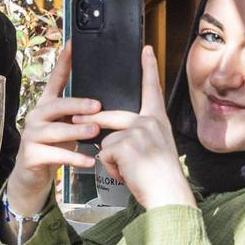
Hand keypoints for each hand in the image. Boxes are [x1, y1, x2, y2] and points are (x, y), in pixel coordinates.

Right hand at [5, 44, 101, 212]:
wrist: (32, 177)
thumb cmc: (54, 148)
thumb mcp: (65, 127)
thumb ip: (78, 114)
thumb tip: (104, 103)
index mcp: (47, 105)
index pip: (56, 79)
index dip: (65, 61)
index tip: (74, 44)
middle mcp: (36, 116)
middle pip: (57, 104)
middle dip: (78, 104)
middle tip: (98, 106)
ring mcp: (31, 135)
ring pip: (56, 130)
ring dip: (77, 131)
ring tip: (95, 131)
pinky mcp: (30, 155)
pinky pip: (55, 155)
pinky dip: (75, 158)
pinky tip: (90, 160)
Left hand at [91, 47, 195, 209]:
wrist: (168, 195)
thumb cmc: (162, 179)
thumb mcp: (155, 149)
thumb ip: (138, 136)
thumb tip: (110, 136)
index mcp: (158, 121)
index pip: (152, 89)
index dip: (148, 68)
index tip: (146, 49)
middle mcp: (150, 122)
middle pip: (109, 115)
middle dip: (91, 120)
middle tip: (76, 120)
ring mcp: (138, 131)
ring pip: (106, 140)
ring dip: (111, 159)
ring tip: (130, 170)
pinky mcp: (126, 143)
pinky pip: (105, 153)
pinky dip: (111, 168)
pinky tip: (128, 174)